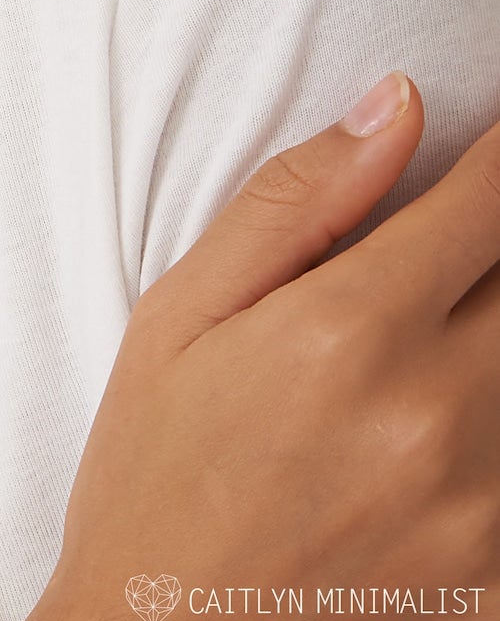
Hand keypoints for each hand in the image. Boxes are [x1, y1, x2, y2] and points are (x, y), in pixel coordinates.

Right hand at [14, 71, 499, 620]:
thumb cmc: (154, 471)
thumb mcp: (181, 316)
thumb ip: (293, 203)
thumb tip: (394, 103)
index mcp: (349, 331)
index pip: (489, 203)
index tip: (499, 147)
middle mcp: (438, 416)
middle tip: (452, 269)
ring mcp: (487, 517)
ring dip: (496, 340)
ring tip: (429, 354)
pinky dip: (494, 437)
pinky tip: (437, 441)